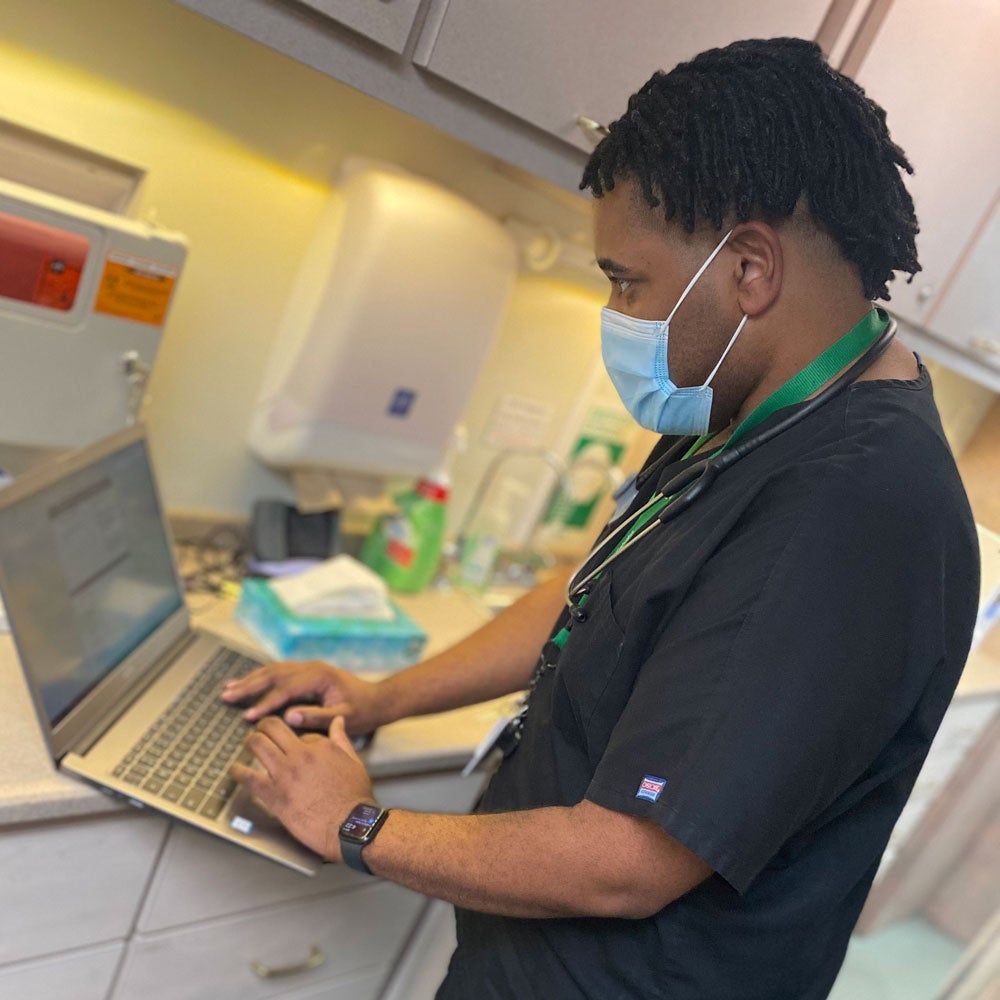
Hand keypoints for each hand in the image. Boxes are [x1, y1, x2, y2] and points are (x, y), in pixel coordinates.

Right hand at [221, 660, 383, 734]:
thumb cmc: (363, 711)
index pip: (286, 688)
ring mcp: (308, 668)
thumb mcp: (344, 718)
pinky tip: (246, 684)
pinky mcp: (306, 673)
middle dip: (249, 686)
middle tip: (226, 697)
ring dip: (250, 680)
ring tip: (228, 689)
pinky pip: (278, 673)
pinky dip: (260, 678)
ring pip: (273, 670)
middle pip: (274, 673)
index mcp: (320, 676)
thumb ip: (318, 717)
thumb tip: (290, 716)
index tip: (248, 716)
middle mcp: (311, 667)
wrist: (377, 700)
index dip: (266, 702)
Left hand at [231, 716, 373, 860]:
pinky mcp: (274, 795)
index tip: (292, 745)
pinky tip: (235, 769)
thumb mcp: (353, 761)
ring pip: (257, 744)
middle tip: (261, 732)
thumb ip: (341, 739)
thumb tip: (337, 721)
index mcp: (320, 746)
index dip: (294, 739)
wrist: (349, 825)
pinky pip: (248, 777)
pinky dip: (238, 771)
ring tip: (249, 744)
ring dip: (250, 741)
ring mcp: (285, 774)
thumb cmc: (354, 797)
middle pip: (272, 728)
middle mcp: (300, 755)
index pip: (299, 732)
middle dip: (264, 727)